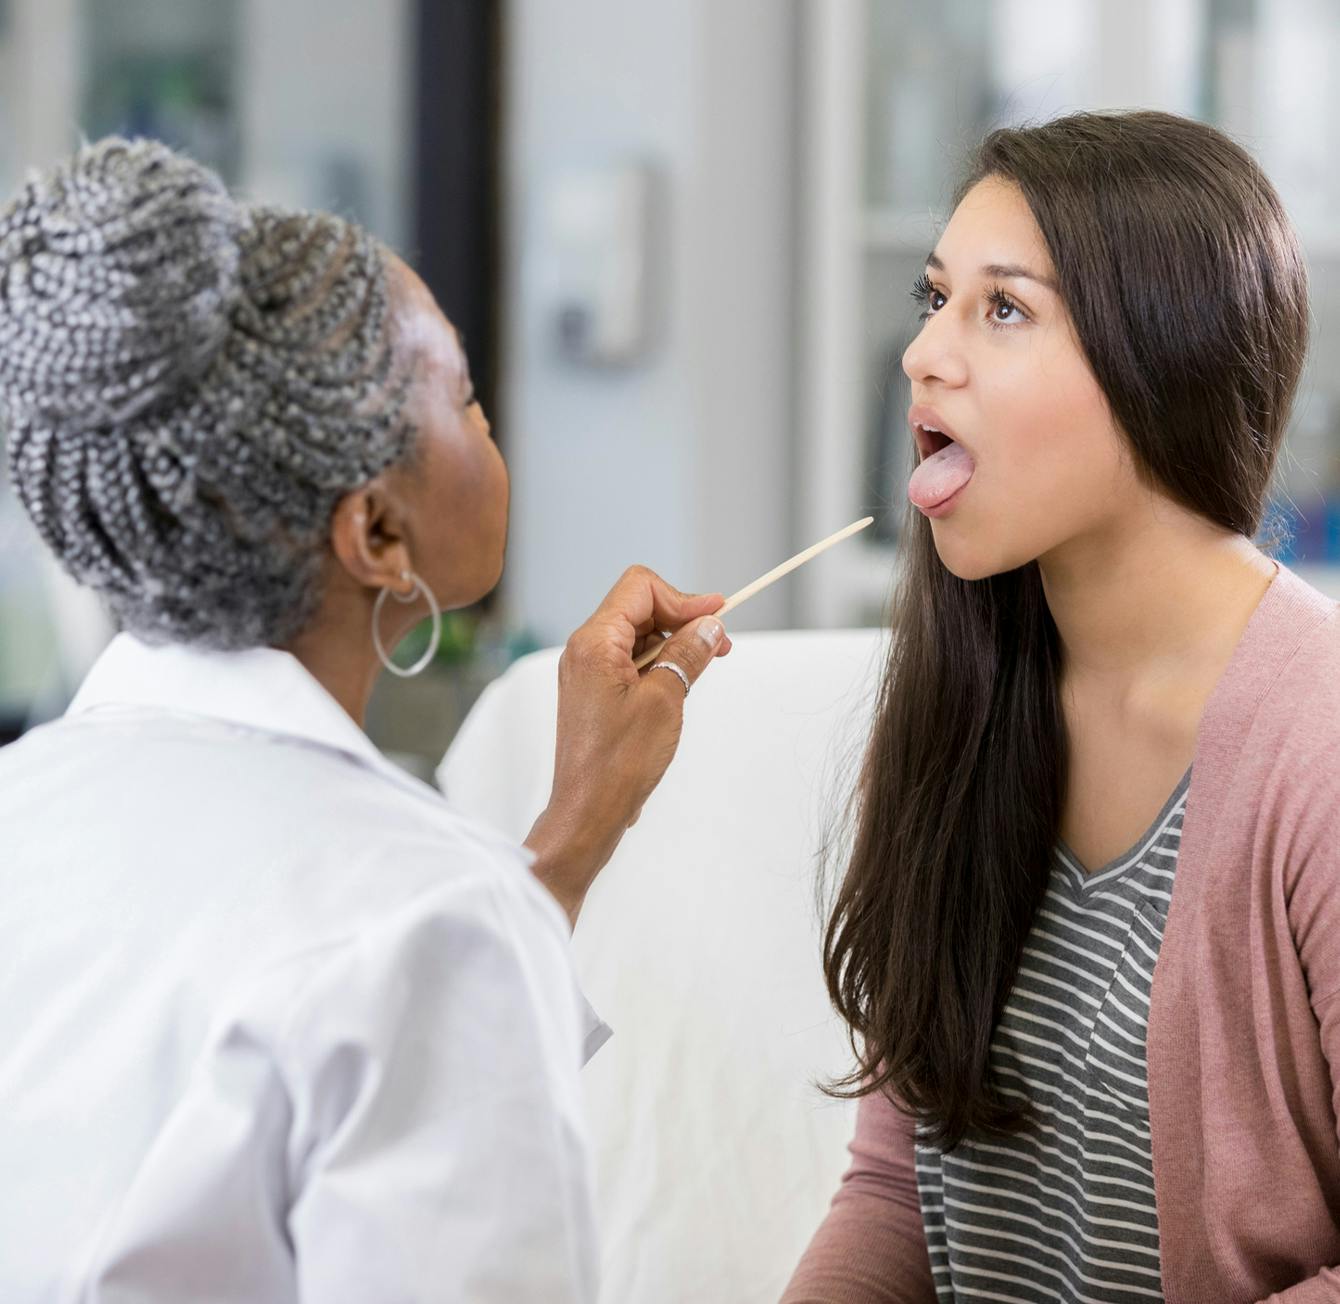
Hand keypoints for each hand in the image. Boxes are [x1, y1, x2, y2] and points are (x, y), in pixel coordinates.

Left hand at [524, 565, 730, 926]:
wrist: (588, 811)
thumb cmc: (620, 762)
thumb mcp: (666, 700)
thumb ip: (688, 654)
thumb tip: (709, 625)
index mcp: (594, 643)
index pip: (641, 588)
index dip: (684, 597)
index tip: (719, 615)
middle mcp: (584, 650)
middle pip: (639, 607)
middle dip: (682, 619)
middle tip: (719, 645)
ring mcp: (587, 671)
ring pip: (637, 635)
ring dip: (673, 643)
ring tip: (702, 669)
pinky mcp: (594, 692)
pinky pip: (630, 661)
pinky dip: (659, 664)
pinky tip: (679, 686)